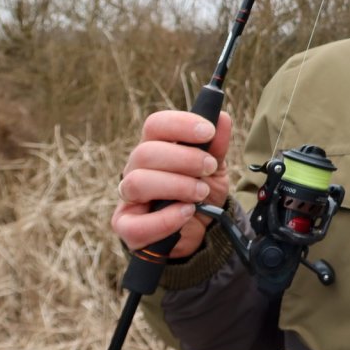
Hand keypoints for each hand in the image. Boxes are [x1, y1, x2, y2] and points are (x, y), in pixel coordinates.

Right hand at [111, 110, 233, 258]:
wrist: (201, 231)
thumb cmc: (200, 195)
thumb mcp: (214, 170)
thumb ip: (216, 146)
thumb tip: (222, 118)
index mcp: (155, 148)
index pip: (155, 125)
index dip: (181, 124)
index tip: (208, 132)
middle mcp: (136, 169)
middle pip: (145, 152)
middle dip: (184, 159)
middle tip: (209, 168)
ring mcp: (129, 199)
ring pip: (138, 183)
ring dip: (177, 186)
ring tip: (201, 193)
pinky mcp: (127, 227)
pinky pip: (138, 224)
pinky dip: (166, 219)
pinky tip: (187, 213)